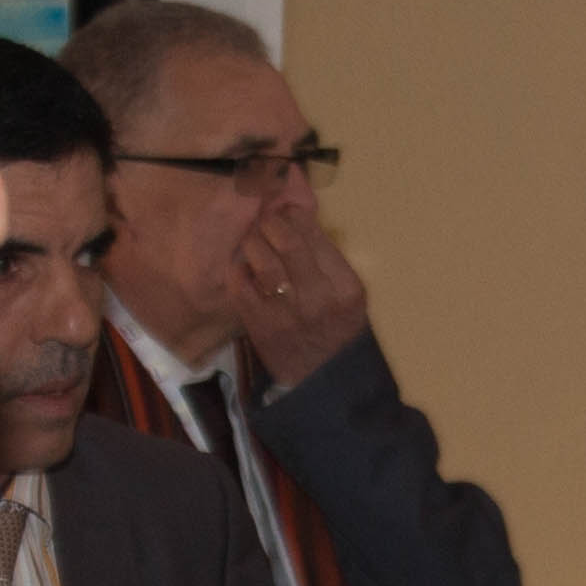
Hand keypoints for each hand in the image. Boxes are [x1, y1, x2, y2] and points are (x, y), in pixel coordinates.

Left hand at [231, 201, 370, 389]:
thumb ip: (326, 255)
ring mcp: (287, 313)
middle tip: (263, 222)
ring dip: (252, 243)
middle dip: (270, 222)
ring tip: (252, 242)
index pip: (313, 233)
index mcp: (345, 285)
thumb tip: (295, 205)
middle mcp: (318, 297)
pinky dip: (237, 269)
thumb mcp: (347, 293)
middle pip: (287, 240)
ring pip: (262, 260)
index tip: (283, 209)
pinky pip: (240, 285)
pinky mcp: (260, 326)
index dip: (292, 213)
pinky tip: (242, 268)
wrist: (322, 381)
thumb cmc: (337, 330)